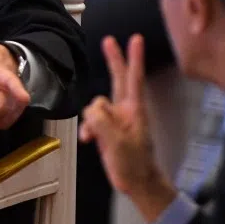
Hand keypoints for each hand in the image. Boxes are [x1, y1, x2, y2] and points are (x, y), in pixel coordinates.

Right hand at [80, 35, 174, 221]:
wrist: (137, 184)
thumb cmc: (135, 166)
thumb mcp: (118, 144)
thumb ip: (103, 123)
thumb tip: (91, 109)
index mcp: (135, 110)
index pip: (134, 78)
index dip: (134, 58)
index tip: (136, 39)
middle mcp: (126, 110)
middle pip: (119, 79)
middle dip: (114, 59)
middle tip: (109, 41)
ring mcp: (117, 119)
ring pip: (96, 105)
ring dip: (90, 120)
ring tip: (93, 137)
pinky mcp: (108, 129)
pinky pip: (91, 120)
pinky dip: (87, 129)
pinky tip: (88, 140)